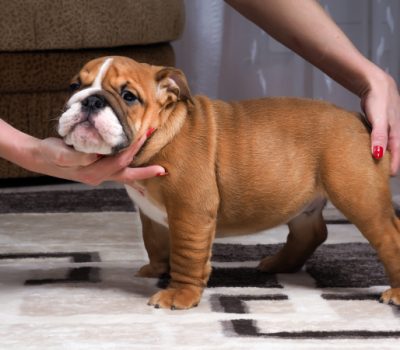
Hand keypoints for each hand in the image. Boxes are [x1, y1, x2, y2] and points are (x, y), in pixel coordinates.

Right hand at [38, 136, 165, 185]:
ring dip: (141, 173)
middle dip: (144, 171)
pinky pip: (119, 175)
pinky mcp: (98, 171)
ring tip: (158, 172)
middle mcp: (98, 177)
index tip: (143, 137)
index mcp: (91, 172)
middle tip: (162, 169)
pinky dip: (131, 175)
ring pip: (124, 176)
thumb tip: (93, 155)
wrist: (41, 158)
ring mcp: (99, 176)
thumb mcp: (59, 152)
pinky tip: (141, 178)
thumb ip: (75, 155)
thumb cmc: (50, 153)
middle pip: (126, 175)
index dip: (131, 150)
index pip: (118, 162)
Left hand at [361, 72, 399, 174]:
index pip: (397, 155)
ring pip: (384, 145)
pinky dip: (373, 145)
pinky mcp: (377, 123)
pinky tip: (365, 149)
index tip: (386, 179)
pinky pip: (377, 138)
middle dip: (386, 163)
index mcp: (396, 133)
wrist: (374, 83)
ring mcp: (386, 127)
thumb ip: (379, 137)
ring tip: (370, 165)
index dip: (393, 167)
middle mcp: (393, 131)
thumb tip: (378, 155)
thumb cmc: (379, 100)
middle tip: (376, 175)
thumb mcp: (379, 120)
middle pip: (392, 151)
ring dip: (379, 154)